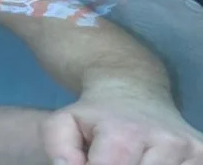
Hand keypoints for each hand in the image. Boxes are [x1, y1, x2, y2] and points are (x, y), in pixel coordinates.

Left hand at [41, 97, 202, 164]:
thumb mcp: (63, 122)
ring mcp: (190, 151)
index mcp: (125, 134)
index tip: (90, 163)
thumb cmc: (95, 114)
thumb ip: (58, 148)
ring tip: (130, 157)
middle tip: (109, 157)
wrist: (134, 91)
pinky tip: (149, 159)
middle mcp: (164, 141)